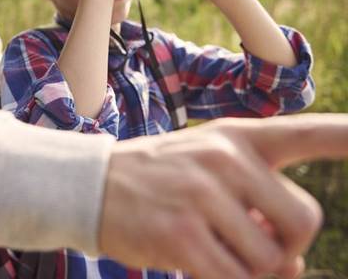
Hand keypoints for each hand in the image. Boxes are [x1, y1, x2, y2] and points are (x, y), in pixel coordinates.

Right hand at [98, 113, 347, 278]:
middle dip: (287, 245)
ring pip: (271, 260)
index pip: (305, 133)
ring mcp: (202, 195)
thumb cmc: (162, 180)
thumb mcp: (210, 170)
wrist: (93, 185)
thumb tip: (291, 267)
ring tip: (213, 247)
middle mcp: (224, 158)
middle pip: (304, 221)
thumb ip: (260, 206)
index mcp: (236, 136)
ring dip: (250, 267)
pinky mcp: (182, 235)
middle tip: (252, 243)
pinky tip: (194, 259)